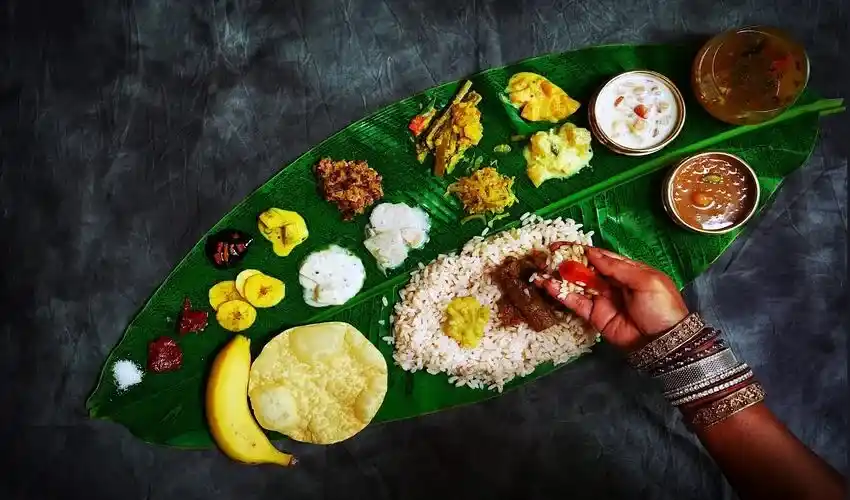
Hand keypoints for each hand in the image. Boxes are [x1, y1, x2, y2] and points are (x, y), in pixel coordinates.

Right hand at [536, 247, 687, 351]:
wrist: (664, 342)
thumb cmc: (661, 307)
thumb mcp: (645, 280)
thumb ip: (617, 267)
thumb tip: (592, 253)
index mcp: (627, 270)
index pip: (601, 256)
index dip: (583, 250)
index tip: (564, 244)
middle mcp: (611, 282)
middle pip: (585, 268)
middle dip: (567, 261)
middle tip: (548, 254)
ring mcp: (601, 299)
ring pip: (576, 284)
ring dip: (559, 276)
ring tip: (541, 269)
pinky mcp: (594, 315)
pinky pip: (575, 302)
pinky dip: (561, 294)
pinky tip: (548, 286)